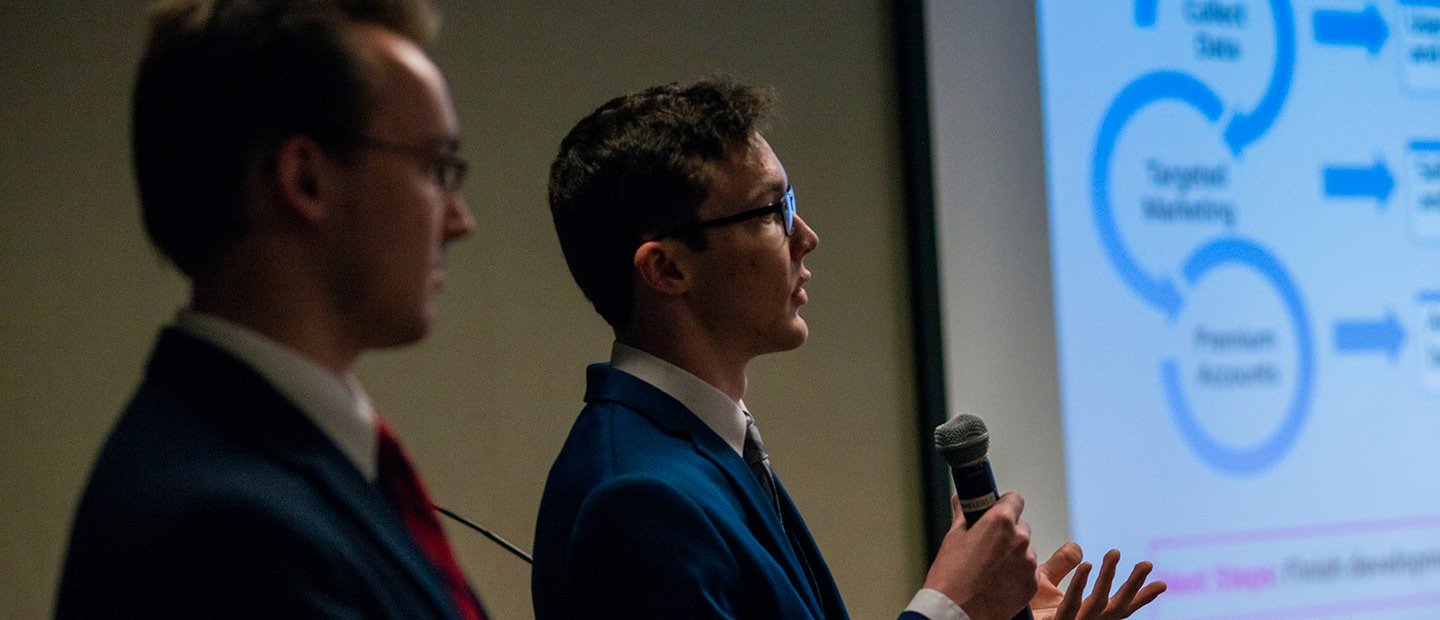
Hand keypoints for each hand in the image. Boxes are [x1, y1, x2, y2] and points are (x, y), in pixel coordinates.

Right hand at [923, 493, 1037, 619]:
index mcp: (1000, 522)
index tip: (996, 512)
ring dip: (1013, 554)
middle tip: (987, 546)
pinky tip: (998, 581)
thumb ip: (963, 514)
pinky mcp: (1032, 584)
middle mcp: (1019, 539)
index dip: (1003, 505)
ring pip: (1025, 549)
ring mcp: (1028, 563)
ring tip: (991, 568)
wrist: (957, 612)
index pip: (1014, 499)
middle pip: (1020, 526)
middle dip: (1007, 532)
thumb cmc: (951, 577)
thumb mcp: (953, 538)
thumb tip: (961, 500)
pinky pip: (1028, 571)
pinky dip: (1017, 574)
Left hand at [1031, 544, 1165, 619]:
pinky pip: (1070, 606)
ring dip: (1109, 578)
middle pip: (1116, 609)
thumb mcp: (1045, 581)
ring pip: (1098, 605)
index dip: (1141, 596)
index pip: (1119, 607)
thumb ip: (1062, 565)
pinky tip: (1087, 566)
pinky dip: (1080, 585)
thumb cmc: (1021, 608)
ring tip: (1114, 553)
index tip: (1162, 583)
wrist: (998, 619)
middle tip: (1146, 564)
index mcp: (1084, 615)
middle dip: (1134, 587)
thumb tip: (1079, 548)